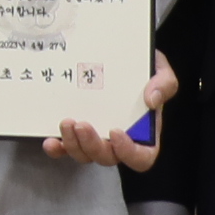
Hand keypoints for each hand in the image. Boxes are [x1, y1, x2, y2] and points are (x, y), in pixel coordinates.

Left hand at [41, 54, 172, 170]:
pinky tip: (50, 141)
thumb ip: (164, 83)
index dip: (128, 152)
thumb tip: (152, 99)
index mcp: (144, 133)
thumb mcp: (160, 70)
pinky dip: (57, 149)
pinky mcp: (77, 132)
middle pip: (108, 158)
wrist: (119, 56)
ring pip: (85, 155)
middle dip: (93, 145)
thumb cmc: (142, 67)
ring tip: (67, 122)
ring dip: (74, 145)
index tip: (115, 131)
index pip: (141, 157)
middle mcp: (119, 140)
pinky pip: (66, 149)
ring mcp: (97, 137)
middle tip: (81, 124)